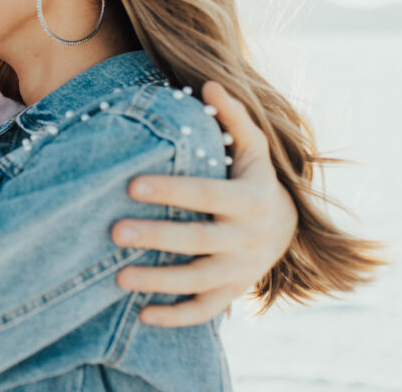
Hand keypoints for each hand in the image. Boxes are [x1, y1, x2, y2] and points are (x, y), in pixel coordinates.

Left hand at [111, 81, 296, 326]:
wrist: (287, 229)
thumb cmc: (254, 179)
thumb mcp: (253, 148)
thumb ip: (233, 117)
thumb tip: (209, 84)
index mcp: (249, 199)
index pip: (206, 194)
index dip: (171, 190)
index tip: (131, 185)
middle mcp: (246, 237)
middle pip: (199, 240)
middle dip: (156, 237)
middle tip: (114, 232)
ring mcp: (241, 269)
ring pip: (198, 280)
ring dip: (158, 281)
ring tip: (117, 276)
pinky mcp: (232, 293)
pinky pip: (204, 311)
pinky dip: (175, 317)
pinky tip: (141, 314)